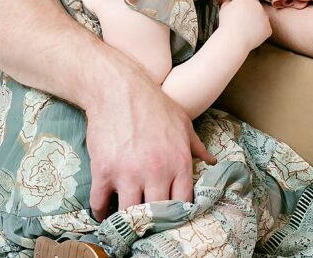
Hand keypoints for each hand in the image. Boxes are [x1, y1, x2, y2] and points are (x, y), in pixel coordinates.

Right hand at [86, 73, 214, 218]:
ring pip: (130, 214)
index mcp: (179, 163)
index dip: (177, 214)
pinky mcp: (103, 171)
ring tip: (126, 223)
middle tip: (147, 224)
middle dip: (153, 221)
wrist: (117, 88)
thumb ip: (197, 146)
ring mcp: (128, 173)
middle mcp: (156, 172)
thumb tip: (212, 160)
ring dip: (128, 220)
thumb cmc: (153, 103)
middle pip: (158, 214)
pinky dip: (101, 212)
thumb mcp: (182, 122)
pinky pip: (100, 203)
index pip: (183, 204)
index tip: (169, 217)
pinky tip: (103, 213)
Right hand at [217, 0, 270, 49]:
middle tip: (242, 16)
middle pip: (254, 3)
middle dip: (249, 7)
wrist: (235, 39)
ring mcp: (264, 16)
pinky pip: (265, 27)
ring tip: (246, 26)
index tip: (237, 2)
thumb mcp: (223, 10)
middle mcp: (257, 5)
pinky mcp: (268, 28)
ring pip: (261, 15)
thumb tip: (228, 1)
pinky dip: (260, 30)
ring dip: (256, 18)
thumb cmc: (227, 24)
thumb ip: (227, 3)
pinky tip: (252, 33)